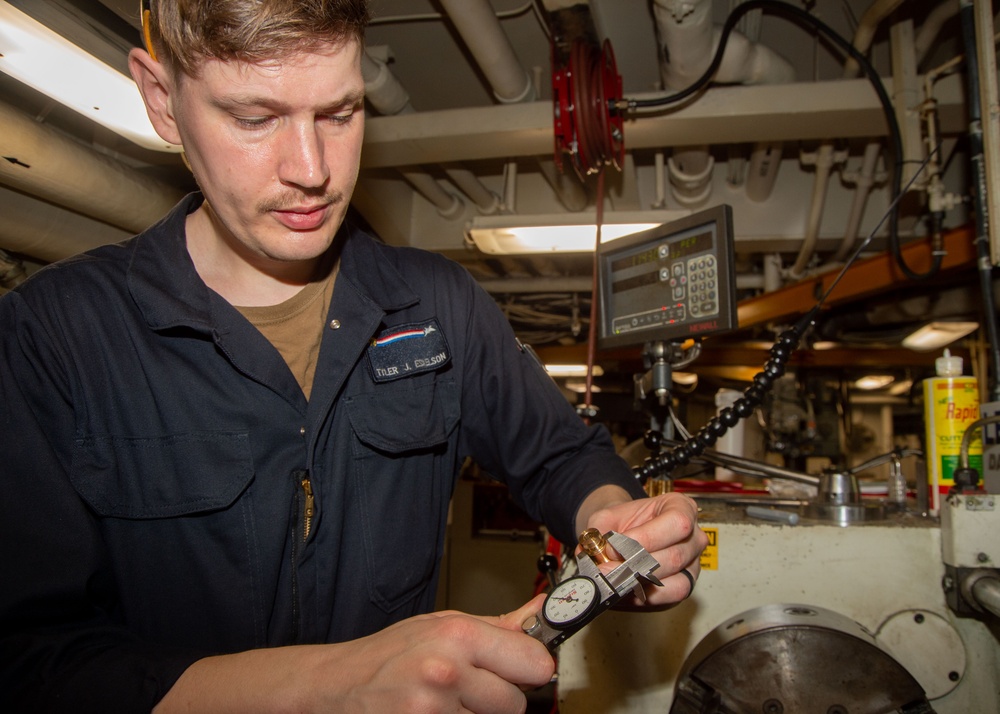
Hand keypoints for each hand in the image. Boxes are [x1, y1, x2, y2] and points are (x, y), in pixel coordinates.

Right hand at [154, 595, 553, 713]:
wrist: (336, 684)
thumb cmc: (390, 653)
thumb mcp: (441, 625)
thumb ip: (498, 625)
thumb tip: (543, 610)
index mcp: (458, 636)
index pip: (535, 661)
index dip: (531, 667)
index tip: (522, 668)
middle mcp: (448, 672)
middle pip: (517, 703)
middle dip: (501, 698)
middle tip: (473, 688)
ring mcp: (434, 710)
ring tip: (450, 701)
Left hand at [579, 488, 706, 608]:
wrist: (624, 531)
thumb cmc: (622, 522)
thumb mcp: (607, 517)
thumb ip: (599, 531)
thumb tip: (592, 554)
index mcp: (682, 508)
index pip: (676, 524)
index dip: (645, 538)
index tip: (614, 546)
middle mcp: (694, 537)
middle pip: (675, 556)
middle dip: (635, 566)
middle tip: (606, 569)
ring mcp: (693, 564)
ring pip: (676, 582)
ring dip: (639, 584)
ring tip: (612, 580)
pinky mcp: (685, 586)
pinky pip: (671, 597)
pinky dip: (645, 597)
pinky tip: (624, 589)